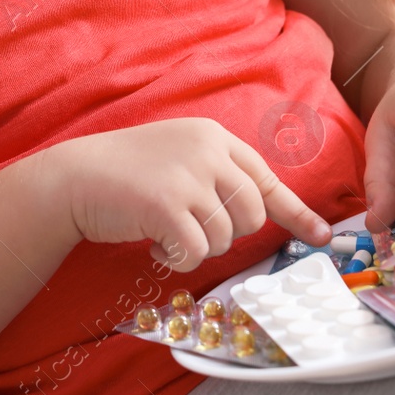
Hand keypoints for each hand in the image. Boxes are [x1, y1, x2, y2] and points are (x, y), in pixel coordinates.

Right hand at [48, 119, 331, 271]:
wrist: (74, 177)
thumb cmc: (125, 174)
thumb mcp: (179, 157)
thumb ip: (217, 173)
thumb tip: (261, 210)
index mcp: (214, 136)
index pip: (267, 178)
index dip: (296, 212)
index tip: (320, 236)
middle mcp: (207, 151)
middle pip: (252, 214)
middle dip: (229, 234)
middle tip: (192, 229)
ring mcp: (188, 176)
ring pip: (225, 237)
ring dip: (198, 248)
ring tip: (165, 231)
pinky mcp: (167, 205)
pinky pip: (196, 252)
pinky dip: (177, 258)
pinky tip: (155, 244)